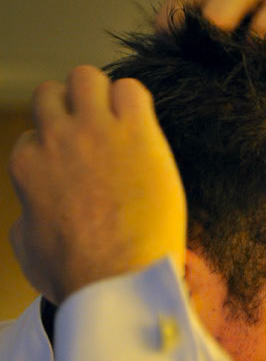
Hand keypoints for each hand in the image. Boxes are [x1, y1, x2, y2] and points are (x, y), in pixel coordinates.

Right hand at [8, 66, 186, 303]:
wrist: (121, 283)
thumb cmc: (80, 279)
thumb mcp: (29, 253)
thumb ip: (26, 223)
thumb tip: (29, 214)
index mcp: (29, 167)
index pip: (35, 138)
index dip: (59, 153)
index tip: (79, 171)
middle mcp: (56, 140)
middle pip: (53, 94)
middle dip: (72, 111)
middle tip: (97, 139)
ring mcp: (96, 132)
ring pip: (87, 77)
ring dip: (102, 97)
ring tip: (122, 129)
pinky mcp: (137, 135)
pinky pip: (133, 90)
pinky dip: (137, 104)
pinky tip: (145, 132)